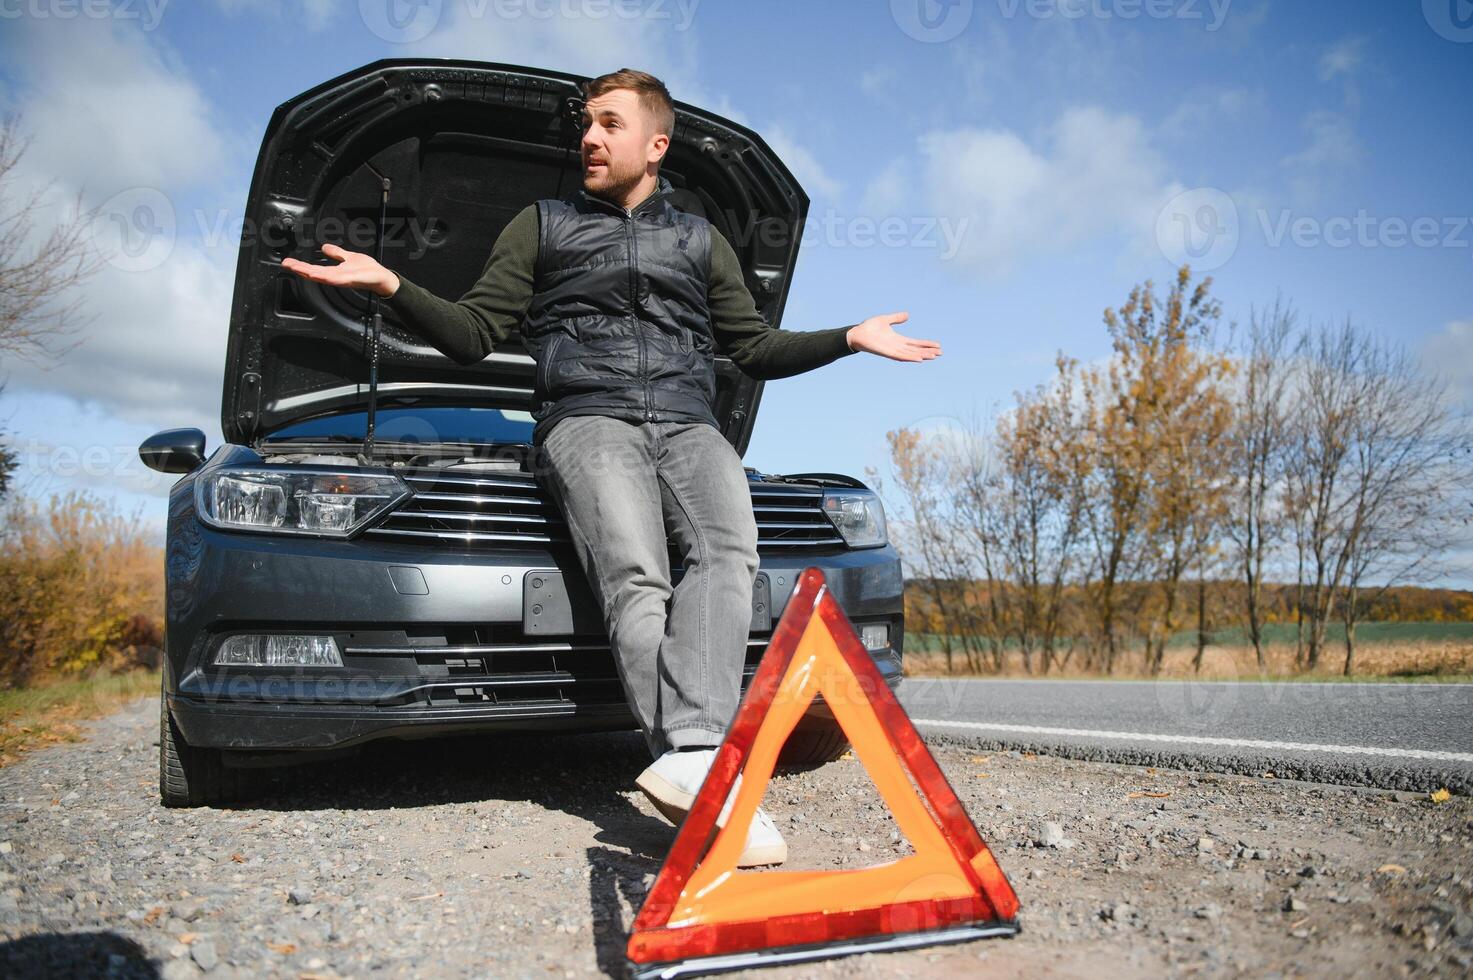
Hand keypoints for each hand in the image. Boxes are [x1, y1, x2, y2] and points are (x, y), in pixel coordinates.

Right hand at [280, 243, 398, 297]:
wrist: (382, 277)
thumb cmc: (369, 270)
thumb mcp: (349, 257)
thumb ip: (337, 253)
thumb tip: (325, 247)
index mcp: (334, 272)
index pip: (314, 269)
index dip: (301, 265)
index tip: (289, 262)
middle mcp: (335, 277)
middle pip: (313, 273)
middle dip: (299, 269)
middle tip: (286, 264)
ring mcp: (341, 280)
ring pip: (320, 276)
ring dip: (307, 272)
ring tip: (295, 267)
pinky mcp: (348, 280)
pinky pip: (334, 279)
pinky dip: (323, 276)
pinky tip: (314, 274)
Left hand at [846, 312, 940, 361]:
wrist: (856, 333)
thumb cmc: (869, 328)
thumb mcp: (886, 320)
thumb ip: (896, 318)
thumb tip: (907, 315)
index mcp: (898, 340)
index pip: (916, 343)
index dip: (926, 344)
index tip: (938, 345)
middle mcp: (897, 347)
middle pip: (916, 350)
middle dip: (928, 352)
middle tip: (941, 353)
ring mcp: (893, 350)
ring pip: (911, 354)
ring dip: (922, 355)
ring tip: (934, 356)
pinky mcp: (887, 352)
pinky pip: (901, 356)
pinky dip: (910, 357)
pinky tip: (919, 358)